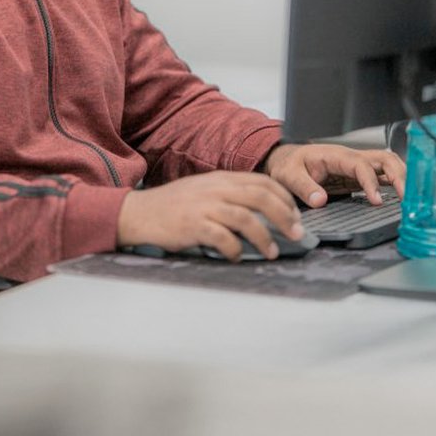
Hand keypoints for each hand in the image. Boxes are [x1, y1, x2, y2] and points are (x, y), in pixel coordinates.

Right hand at [116, 171, 303, 261]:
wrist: (139, 213)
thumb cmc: (173, 206)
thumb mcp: (204, 191)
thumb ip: (230, 195)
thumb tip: (262, 210)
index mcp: (221, 178)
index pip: (262, 181)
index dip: (284, 198)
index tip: (296, 215)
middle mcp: (216, 189)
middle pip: (260, 197)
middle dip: (284, 216)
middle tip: (296, 234)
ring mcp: (204, 206)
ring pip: (246, 217)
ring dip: (264, 237)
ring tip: (272, 252)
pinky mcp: (192, 225)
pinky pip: (222, 237)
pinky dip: (234, 249)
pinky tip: (236, 256)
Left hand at [262, 143, 405, 208]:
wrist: (288, 160)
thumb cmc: (290, 164)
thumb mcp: (289, 175)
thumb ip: (304, 187)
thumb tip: (320, 200)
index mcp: (337, 155)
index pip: (362, 165)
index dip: (371, 182)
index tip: (376, 200)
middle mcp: (352, 158)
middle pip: (385, 159)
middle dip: (399, 176)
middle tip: (407, 198)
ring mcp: (358, 166)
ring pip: (388, 165)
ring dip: (402, 178)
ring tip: (410, 199)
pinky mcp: (359, 177)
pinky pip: (383, 176)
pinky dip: (396, 184)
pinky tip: (402, 197)